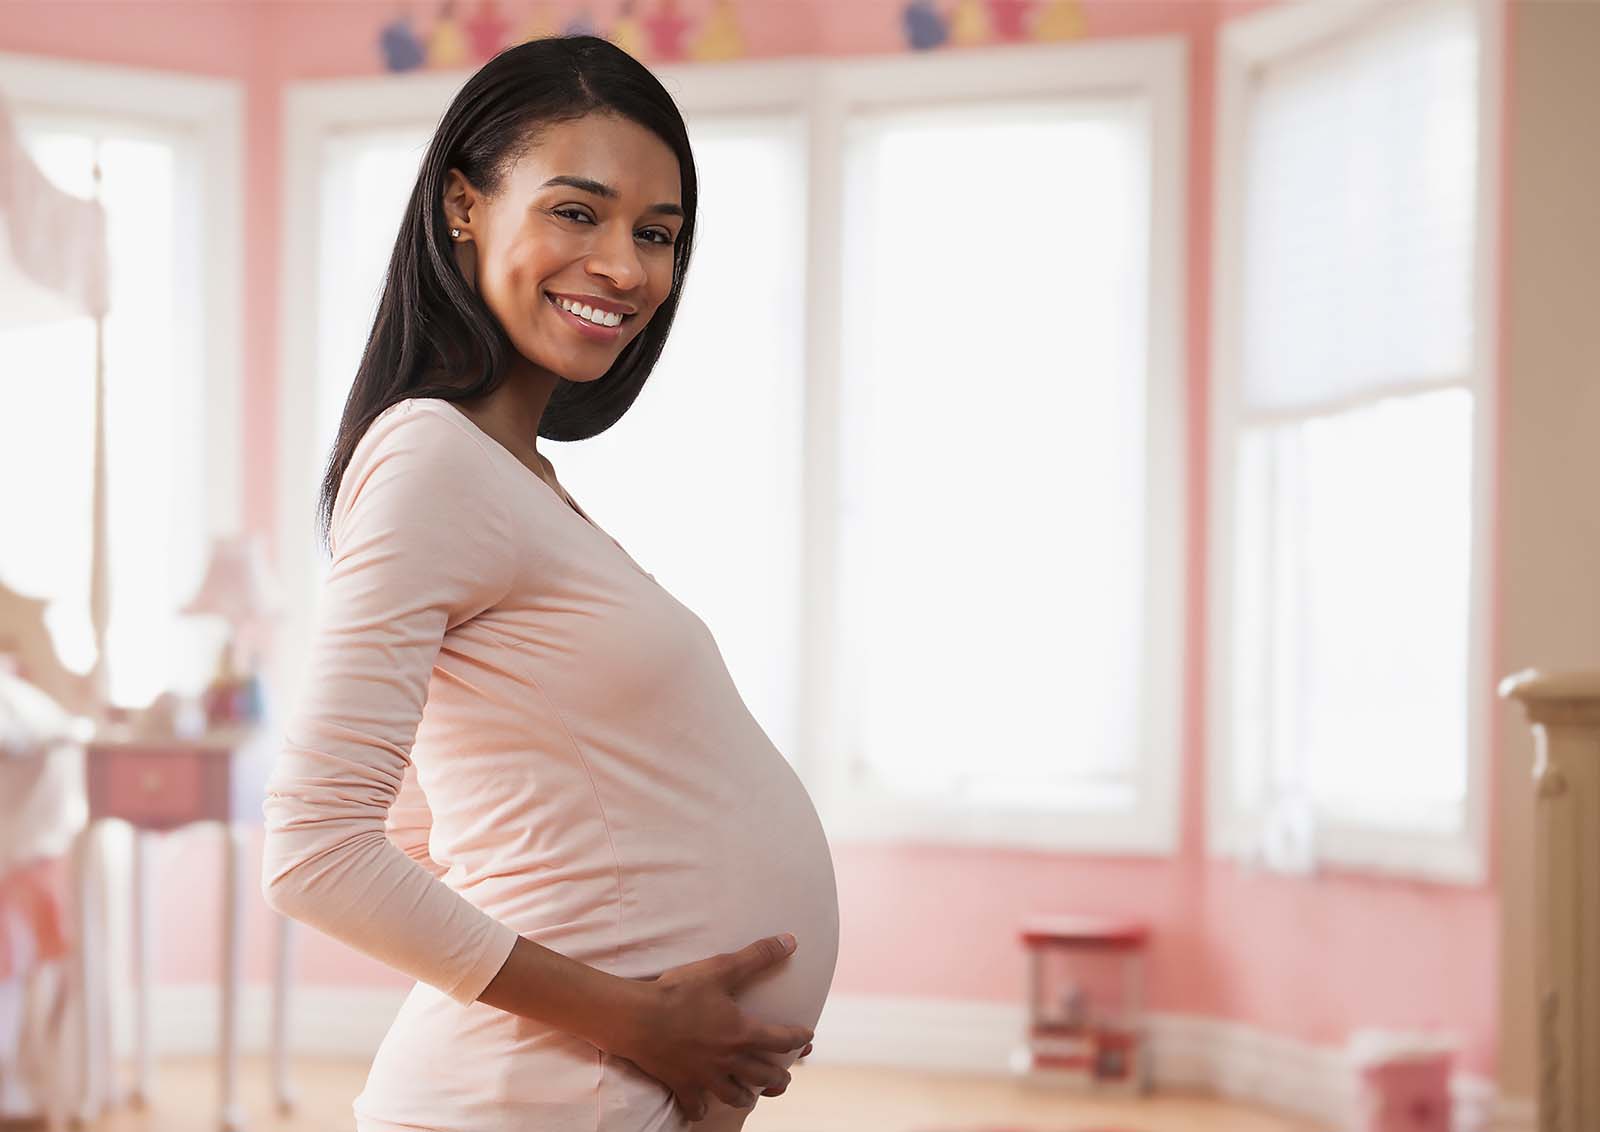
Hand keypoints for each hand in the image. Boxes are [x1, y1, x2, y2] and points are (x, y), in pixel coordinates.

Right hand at [607, 933, 813, 1121]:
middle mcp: (728, 1060)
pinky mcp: (682, 1084)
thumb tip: (791, 940)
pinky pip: (695, 1106)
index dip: (798, 1038)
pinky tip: (702, 1110)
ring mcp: (705, 1076)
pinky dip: (701, 1109)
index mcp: (742, 1033)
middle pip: (763, 1075)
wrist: (638, 1017)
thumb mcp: (721, 968)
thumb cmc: (680, 991)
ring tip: (751, 1096)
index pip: (782, 1040)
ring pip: (734, 1095)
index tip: (807, 1037)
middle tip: (785, 1078)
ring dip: (747, 1096)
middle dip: (779, 1077)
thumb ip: (758, 956)